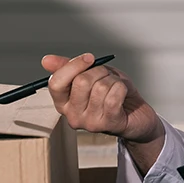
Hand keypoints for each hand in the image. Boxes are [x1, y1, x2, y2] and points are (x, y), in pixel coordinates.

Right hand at [41, 52, 160, 143]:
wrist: (137, 113)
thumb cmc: (112, 93)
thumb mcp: (91, 75)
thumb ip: (69, 68)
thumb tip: (46, 60)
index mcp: (64, 102)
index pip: (55, 82)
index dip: (74, 65)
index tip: (89, 58)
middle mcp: (72, 115)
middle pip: (81, 81)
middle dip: (99, 71)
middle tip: (107, 77)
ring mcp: (89, 122)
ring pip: (100, 87)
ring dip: (113, 81)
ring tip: (115, 88)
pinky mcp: (108, 124)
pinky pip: (113, 96)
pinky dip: (122, 88)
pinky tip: (123, 94)